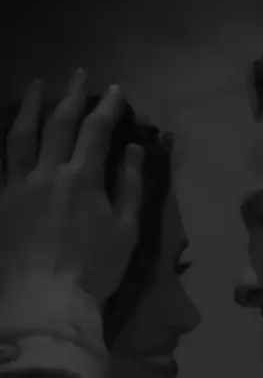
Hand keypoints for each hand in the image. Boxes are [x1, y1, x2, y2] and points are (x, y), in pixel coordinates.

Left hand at [0, 69, 142, 303]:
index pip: (96, 131)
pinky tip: (5, 132)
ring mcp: (17, 186)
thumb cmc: (93, 272)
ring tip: (36, 86)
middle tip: (77, 74)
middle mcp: (47, 173)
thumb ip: (129, 187)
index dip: (108, 107)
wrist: (44, 303)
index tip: (117, 91)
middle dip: (70, 95)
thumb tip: (135, 150)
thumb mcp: (125, 232)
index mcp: (82, 179)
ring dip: (30, 106)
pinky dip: (2, 141)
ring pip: (20, 135)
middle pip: (58, 123)